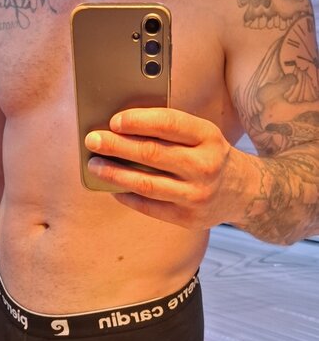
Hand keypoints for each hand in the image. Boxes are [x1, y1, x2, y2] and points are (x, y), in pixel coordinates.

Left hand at [84, 107, 245, 227]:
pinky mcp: (188, 219)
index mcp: (209, 137)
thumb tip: (121, 128)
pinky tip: (112, 187)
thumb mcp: (204, 136)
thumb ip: (171, 131)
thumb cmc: (212, 156)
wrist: (247, 193)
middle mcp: (205, 166)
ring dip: (114, 174)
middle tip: (92, 140)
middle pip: (152, 154)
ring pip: (146, 184)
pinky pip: (149, 207)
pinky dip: (126, 195)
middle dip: (117, 146)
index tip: (114, 120)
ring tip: (95, 165)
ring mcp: (197, 195)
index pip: (169, 124)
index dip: (138, 121)